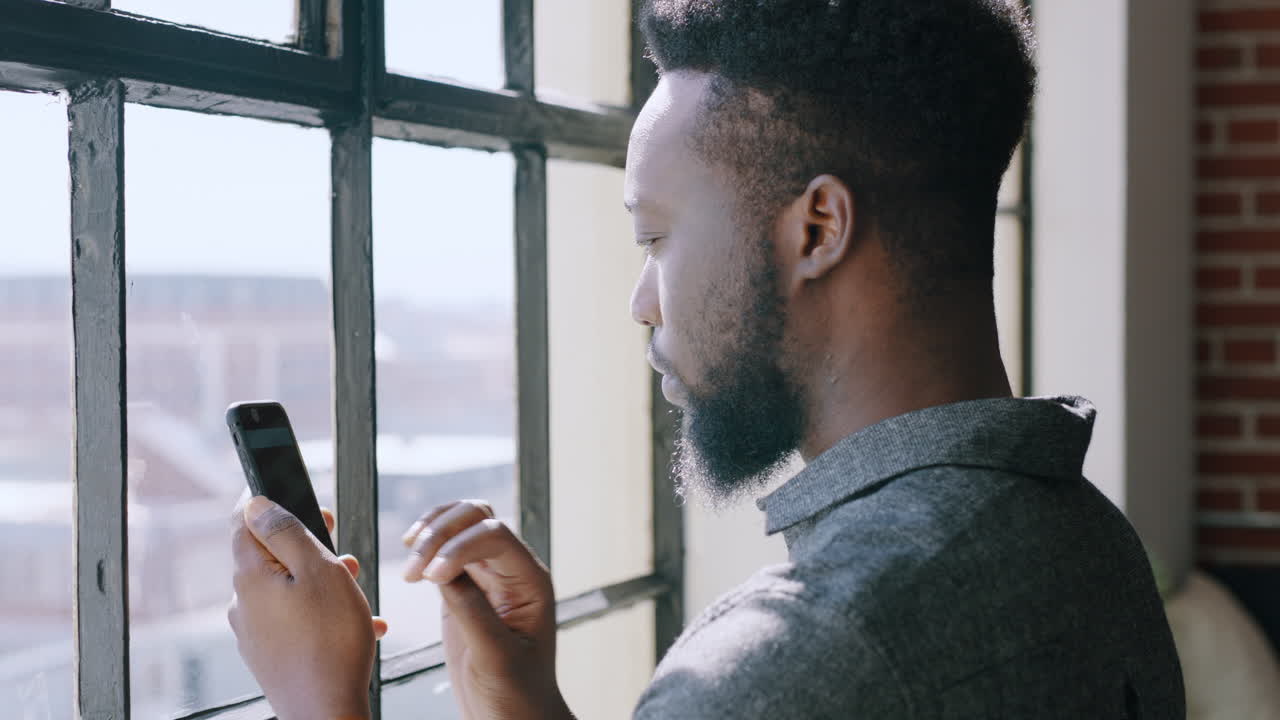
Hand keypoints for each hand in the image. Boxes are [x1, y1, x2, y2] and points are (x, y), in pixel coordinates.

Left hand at [228, 493, 387, 719]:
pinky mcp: (270, 655)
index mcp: (250, 576)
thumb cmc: (330, 641)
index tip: (298, 498)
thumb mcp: (319, 570)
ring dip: (322, 582)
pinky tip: (358, 625)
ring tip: (355, 591)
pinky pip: (296, 620)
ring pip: (288, 589)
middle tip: (343, 553)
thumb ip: (286, 532)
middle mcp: (244, 603)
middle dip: (309, 547)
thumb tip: (255, 503)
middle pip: (270, 556)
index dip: (269, 502)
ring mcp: (255, 633)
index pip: (242, 521)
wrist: (326, 713)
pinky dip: (324, 615)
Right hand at [402, 500, 571, 719]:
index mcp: (531, 581)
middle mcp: (512, 571)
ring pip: (459, 527)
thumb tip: (442, 571)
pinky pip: (445, 554)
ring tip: (409, 566)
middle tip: (412, 570)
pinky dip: (425, 550)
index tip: (431, 578)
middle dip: (440, 532)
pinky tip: (411, 565)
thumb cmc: (517, 695)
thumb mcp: (495, 656)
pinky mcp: (465, 590)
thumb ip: (472, 611)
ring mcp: (488, 577)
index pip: (495, 537)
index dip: (459, 547)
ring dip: (430, 534)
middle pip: (476, 518)